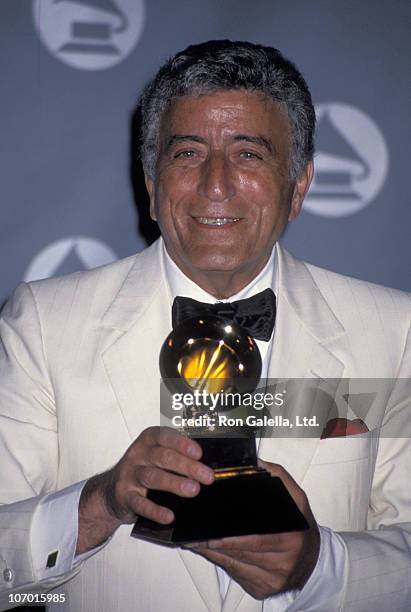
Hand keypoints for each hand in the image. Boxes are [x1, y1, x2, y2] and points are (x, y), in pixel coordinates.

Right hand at [76, 426, 213, 553]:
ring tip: (193, 490)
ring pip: (152, 477)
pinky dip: (155, 511)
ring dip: (174, 483)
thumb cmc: (142, 470)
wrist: (110, 491)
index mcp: (148, 441)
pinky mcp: (124, 496)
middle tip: (207, 476)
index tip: (199, 453)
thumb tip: (206, 466)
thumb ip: (176, 456)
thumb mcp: (155, 457)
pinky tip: (169, 516)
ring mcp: (129, 475)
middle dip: (187, 466)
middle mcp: (137, 455)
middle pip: (162, 457)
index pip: (164, 436)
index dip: (181, 443)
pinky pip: (140, 503)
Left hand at [187, 461, 319, 599]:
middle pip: (244, 554)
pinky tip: (212, 554)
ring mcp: (274, 580)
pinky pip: (238, 576)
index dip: (234, 539)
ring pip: (237, 567)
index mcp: (292, 538)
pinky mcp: (264, 590)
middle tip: (197, 537)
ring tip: (198, 543)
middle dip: (218, 546)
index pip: (258, 540)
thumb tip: (255, 462)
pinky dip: (224, 564)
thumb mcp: (296, 498)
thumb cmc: (300, 526)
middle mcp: (284, 562)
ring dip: (216, 555)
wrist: (314, 561)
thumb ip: (278, 477)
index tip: (214, 535)